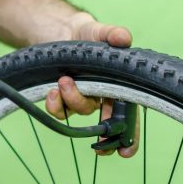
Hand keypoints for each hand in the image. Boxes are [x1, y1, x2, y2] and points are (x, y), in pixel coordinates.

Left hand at [45, 12, 138, 156]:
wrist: (62, 32)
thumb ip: (112, 34)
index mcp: (120, 86)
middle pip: (103, 121)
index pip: (130, 115)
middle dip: (98, 131)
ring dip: (72, 101)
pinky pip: (59, 111)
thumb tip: (123, 37)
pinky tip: (52, 92)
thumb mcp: (99, 31)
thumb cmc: (88, 34)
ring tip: (64, 82)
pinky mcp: (63, 98)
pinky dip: (55, 105)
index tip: (125, 152)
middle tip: (84, 109)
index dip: (129, 137)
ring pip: (79, 112)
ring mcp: (82, 98)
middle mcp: (103, 97)